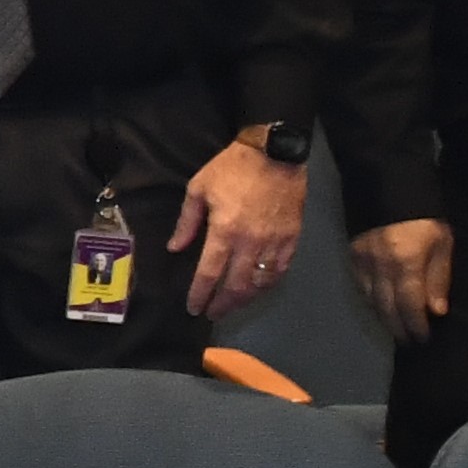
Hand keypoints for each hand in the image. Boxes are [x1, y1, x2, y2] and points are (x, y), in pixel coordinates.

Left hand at [179, 139, 310, 318]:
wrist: (275, 153)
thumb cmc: (232, 168)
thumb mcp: (199, 189)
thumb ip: (187, 222)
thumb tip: (175, 248)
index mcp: (224, 231)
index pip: (210, 273)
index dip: (200, 294)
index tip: (194, 308)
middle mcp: (251, 243)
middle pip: (237, 286)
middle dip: (223, 304)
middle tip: (213, 314)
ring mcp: (275, 243)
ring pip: (261, 284)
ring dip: (246, 299)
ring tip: (233, 304)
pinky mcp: (292, 240)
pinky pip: (280, 271)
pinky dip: (268, 284)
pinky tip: (258, 288)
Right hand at [352, 217, 455, 340]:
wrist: (387, 181)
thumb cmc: (424, 214)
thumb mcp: (442, 242)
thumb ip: (438, 277)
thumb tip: (436, 311)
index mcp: (406, 263)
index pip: (409, 306)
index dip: (416, 326)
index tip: (423, 339)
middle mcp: (380, 267)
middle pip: (387, 308)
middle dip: (399, 328)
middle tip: (408, 341)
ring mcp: (361, 260)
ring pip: (370, 300)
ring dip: (383, 317)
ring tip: (395, 328)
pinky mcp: (351, 254)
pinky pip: (359, 286)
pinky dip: (370, 300)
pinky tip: (379, 305)